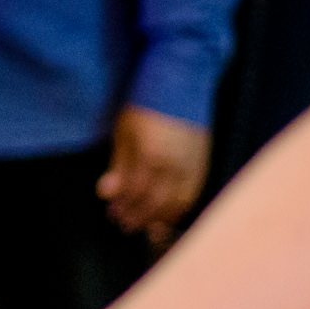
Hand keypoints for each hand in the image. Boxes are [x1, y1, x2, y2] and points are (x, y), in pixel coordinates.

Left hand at [97, 104, 209, 244]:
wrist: (180, 84)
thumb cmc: (145, 105)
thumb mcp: (123, 132)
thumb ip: (118, 166)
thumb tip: (106, 193)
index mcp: (150, 157)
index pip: (134, 193)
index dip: (123, 207)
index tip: (113, 213)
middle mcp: (173, 166)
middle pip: (155, 204)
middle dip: (138, 217)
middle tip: (125, 224)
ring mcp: (192, 166)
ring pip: (176, 204)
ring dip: (158, 218)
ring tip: (144, 224)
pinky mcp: (203, 164)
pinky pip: (192, 195)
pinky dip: (179, 209)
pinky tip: (167, 213)